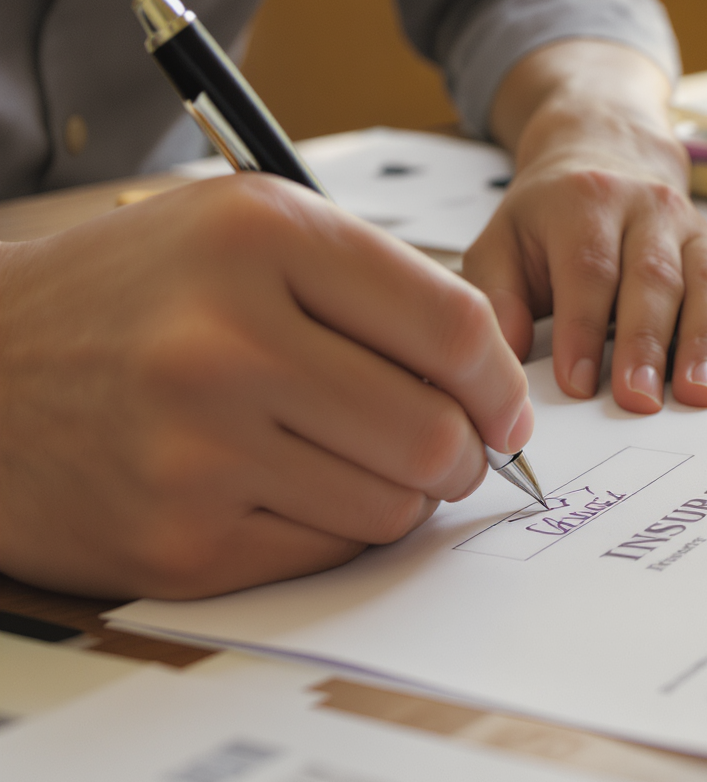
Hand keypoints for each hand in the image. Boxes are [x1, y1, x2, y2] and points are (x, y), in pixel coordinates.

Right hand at [0, 176, 530, 598]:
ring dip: (406, 493)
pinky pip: (328, 550)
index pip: (452, 324)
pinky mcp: (180, 543)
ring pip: (393, 504)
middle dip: (468, 451)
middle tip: (457, 449)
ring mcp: (197, 452)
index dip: (500, 378)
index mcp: (259, 238)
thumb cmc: (127, 295)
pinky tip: (301, 489)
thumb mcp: (242, 230)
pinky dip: (340, 526)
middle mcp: (226, 341)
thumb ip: (370, 284)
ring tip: (365, 461)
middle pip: (436, 430)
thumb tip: (488, 374)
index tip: (504, 404)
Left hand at [463, 41, 706, 410]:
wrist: (602, 156)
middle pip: (654, 278)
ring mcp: (694, 232)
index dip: (584, 327)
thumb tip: (501, 356)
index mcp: (586, 201)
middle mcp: (648, 210)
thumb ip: (497, 296)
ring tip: (699, 396)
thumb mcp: (502, 241)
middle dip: (647, 343)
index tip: (578, 384)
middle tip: (639, 400)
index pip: (588, 268)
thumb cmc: (547, 217)